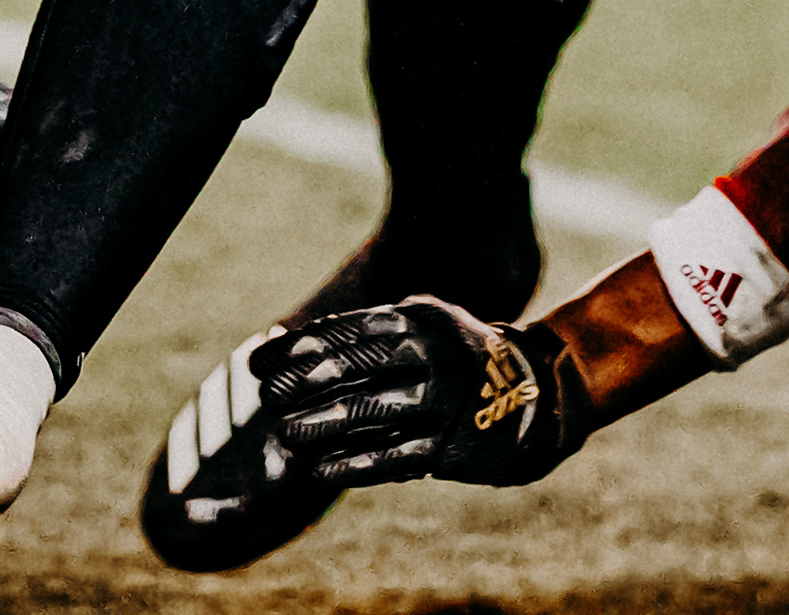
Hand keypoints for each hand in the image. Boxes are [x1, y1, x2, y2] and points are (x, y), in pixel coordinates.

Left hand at [254, 298, 591, 489]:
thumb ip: (366, 337)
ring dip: (320, 426)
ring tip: (283, 435)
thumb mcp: (420, 329)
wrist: (529, 397)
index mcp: (420, 319)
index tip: (259, 362)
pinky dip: (351, 464)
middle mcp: (434, 354)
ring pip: (370, 413)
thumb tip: (290, 348)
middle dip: (304, 380)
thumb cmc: (452, 359)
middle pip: (357, 366)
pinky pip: (392, 456)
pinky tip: (318, 470)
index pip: (349, 329)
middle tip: (267, 394)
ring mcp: (444, 401)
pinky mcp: (450, 445)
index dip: (299, 346)